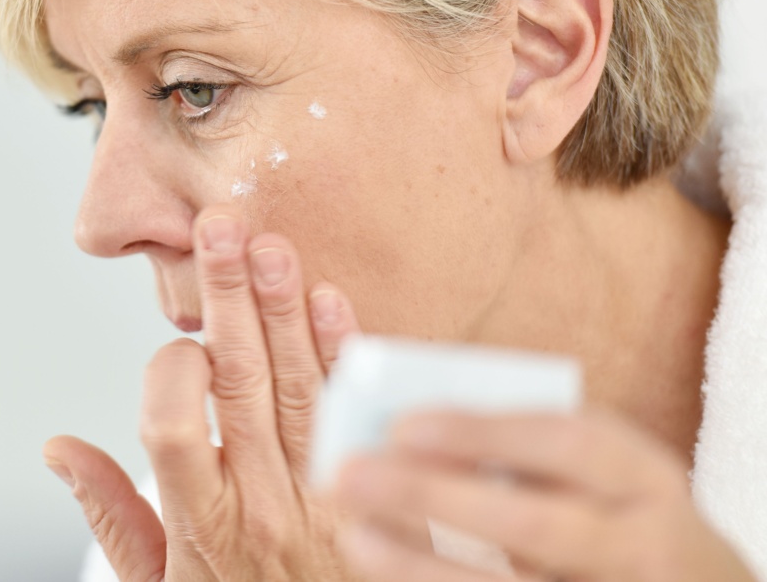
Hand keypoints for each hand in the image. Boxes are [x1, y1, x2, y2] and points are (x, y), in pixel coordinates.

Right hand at [43, 205, 364, 580]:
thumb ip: (111, 515)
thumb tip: (61, 448)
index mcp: (205, 523)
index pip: (174, 429)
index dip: (167, 375)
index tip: (170, 345)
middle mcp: (265, 502)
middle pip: (242, 384)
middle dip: (227, 298)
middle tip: (216, 227)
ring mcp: (326, 492)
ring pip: (300, 383)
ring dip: (281, 307)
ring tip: (267, 244)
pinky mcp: (374, 485)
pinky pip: (357, 409)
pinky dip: (344, 351)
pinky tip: (328, 299)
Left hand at [333, 409, 757, 581]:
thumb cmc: (611, 507)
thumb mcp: (597, 466)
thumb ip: (517, 443)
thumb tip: (396, 424)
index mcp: (643, 478)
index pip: (568, 444)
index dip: (483, 434)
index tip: (401, 425)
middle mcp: (639, 547)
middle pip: (534, 527)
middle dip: (434, 499)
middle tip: (349, 474)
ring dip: (419, 565)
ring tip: (352, 535)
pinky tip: (385, 570)